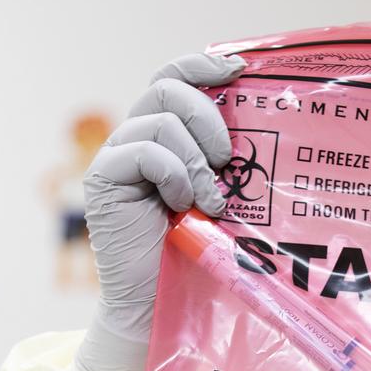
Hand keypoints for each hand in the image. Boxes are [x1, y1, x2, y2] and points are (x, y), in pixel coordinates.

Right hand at [74, 52, 245, 370]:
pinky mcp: (103, 180)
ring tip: (210, 200)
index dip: (202, 65)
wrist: (160, 305)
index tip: (239, 70)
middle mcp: (134, 141)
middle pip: (166, 89)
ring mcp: (115, 159)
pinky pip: (144, 151)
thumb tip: (267, 132)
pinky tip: (183, 205)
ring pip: (157, 120)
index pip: (173, 79)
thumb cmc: (196, 258)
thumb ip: (225, 165)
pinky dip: (173, 174)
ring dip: (195, 158)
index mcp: (163, 139)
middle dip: (206, 115)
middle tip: (228, 158)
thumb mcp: (220, 200)